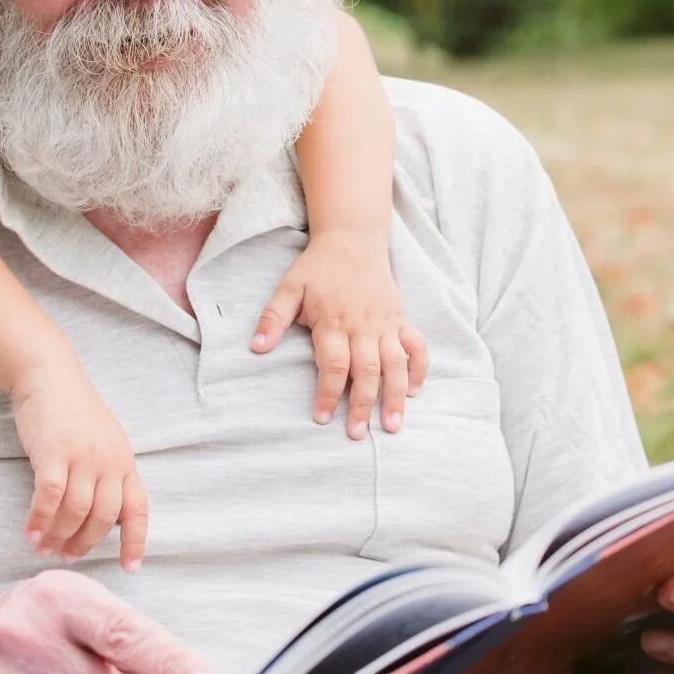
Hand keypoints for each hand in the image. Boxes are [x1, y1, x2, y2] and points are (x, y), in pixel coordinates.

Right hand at [12, 361, 149, 572]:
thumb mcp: (105, 444)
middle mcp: (110, 462)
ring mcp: (83, 457)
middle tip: (67, 557)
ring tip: (45, 549)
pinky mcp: (54, 453)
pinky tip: (31, 533)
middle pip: (104, 518)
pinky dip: (40, 520)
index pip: (137, 509)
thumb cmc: (75, 414)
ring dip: (59, 536)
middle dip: (85, 544)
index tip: (132, 568)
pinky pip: (50, 497)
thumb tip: (102, 519)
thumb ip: (107, 477)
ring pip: (76, 512)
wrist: (50, 377)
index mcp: (126, 463)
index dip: (136, 541)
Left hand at [250, 229, 428, 439]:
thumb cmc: (318, 267)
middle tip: (358, 434)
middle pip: (366, 371)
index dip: (328, 393)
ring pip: (395, 364)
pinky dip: (418, 368)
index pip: (333, 365)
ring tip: (392, 425)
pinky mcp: (399, 319)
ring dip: (395, 396)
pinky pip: (415, 346)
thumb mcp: (289, 287)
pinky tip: (414, 391)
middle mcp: (363, 326)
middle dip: (363, 404)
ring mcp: (385, 323)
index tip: (322, 418)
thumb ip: (273, 318)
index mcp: (333, 321)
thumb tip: (255, 348)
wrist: (352, 239)